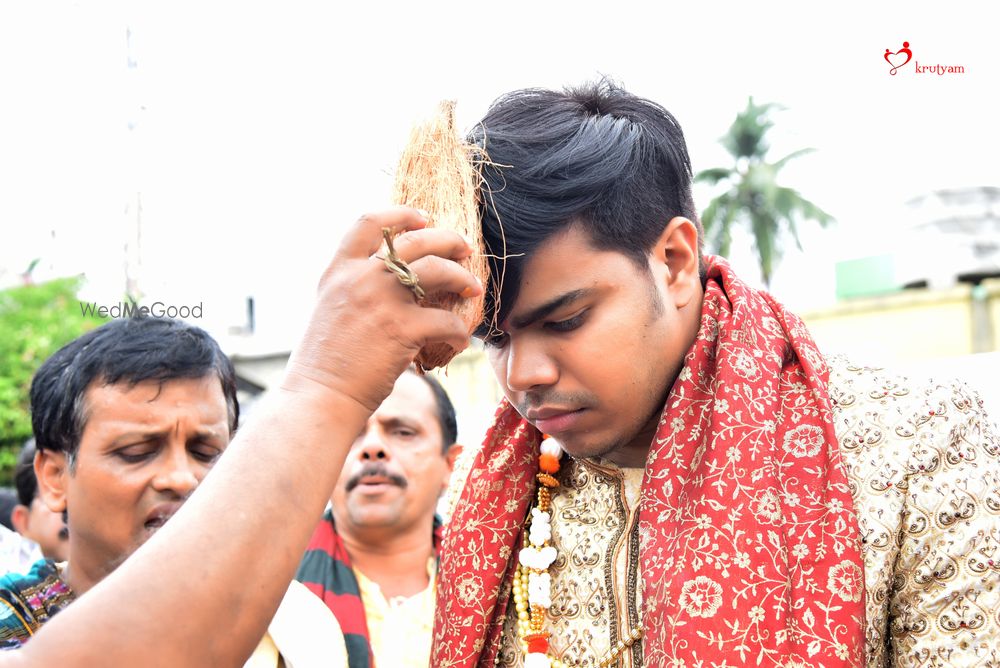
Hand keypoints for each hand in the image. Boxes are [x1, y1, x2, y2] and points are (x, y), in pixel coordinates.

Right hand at [283, 207, 481, 411]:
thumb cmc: (325, 363)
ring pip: (437, 269)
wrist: (319, 396)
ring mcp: (381, 301)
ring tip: (473, 288)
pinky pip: (446, 320)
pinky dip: (458, 331)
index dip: (402, 214)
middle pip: (415, 240)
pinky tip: (459, 342)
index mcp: (339, 271)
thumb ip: (355, 290)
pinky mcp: (402, 329)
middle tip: (464, 248)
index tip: (424, 218)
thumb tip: (391, 284)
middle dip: (447, 239)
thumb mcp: (330, 310)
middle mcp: (360, 278)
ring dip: (462, 277)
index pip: (370, 223)